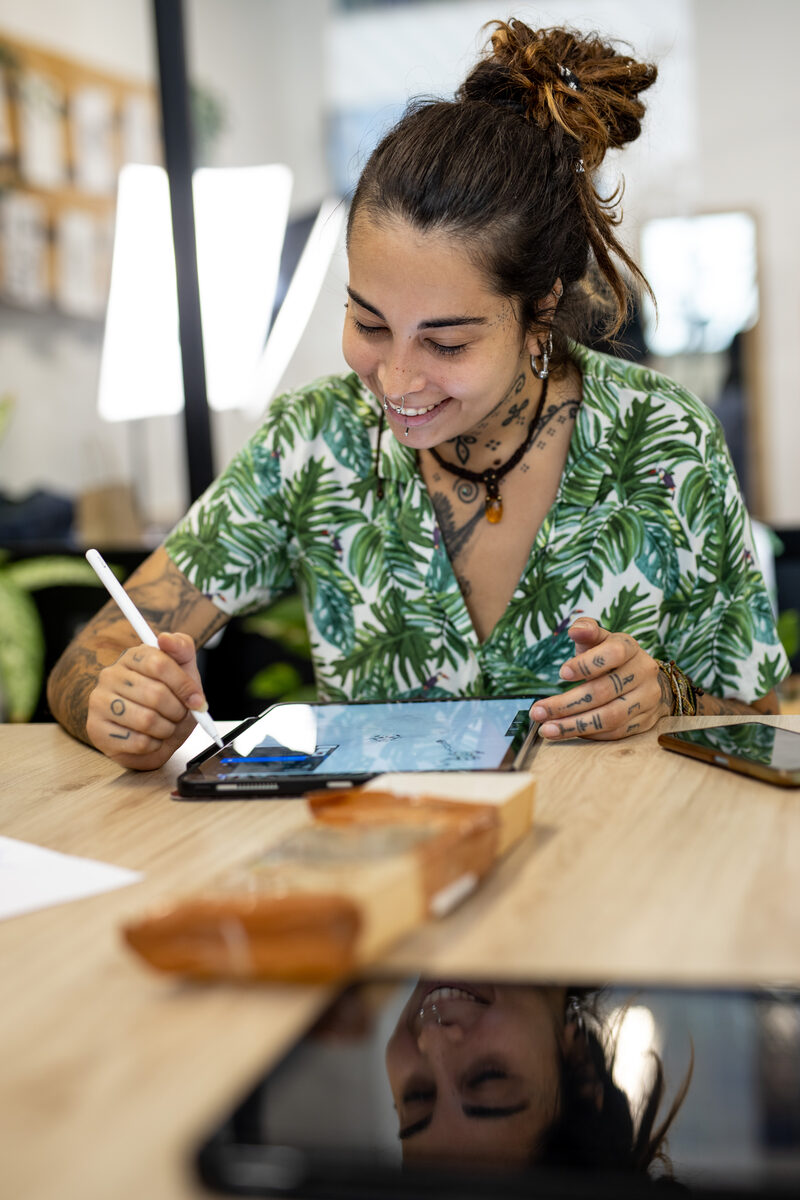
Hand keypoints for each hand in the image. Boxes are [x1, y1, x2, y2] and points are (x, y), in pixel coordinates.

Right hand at [86, 632, 206, 768]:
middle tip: (180, 716)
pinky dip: (154, 744)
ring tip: (166, 728)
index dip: (184, 685)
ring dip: (166, 729)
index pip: (159, 663)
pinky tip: (151, 739)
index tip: (196, 700)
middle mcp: (111, 675)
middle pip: (156, 694)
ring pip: (147, 719)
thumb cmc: (168, 702)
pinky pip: (137, 741)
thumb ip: (182, 650)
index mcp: (132, 657)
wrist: (152, 738)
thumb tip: (166, 638)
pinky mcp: (96, 729)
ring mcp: (99, 702)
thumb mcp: (183, 673)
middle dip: (177, 711)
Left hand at [531, 618, 670, 740]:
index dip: (587, 664)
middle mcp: (643, 672)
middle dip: (566, 703)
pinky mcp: (645, 721)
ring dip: (574, 725)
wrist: (645, 679)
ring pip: (609, 717)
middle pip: (604, 691)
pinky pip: (615, 732)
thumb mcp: (600, 640)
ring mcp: (647, 699)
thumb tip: (575, 629)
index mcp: (630, 648)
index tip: (561, 673)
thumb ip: (587, 631)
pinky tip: (568, 731)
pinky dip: (589, 734)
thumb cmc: (613, 658)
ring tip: (547, 729)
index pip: (613, 653)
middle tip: (538, 711)